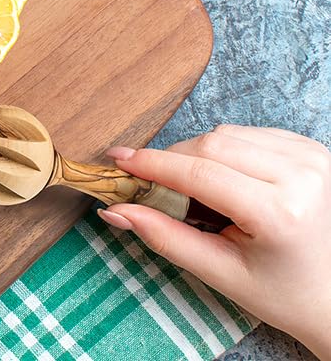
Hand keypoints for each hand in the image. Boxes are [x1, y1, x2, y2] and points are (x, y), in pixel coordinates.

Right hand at [98, 125, 330, 358]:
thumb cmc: (284, 293)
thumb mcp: (221, 273)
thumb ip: (165, 237)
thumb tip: (116, 211)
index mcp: (281, 212)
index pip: (199, 172)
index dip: (152, 164)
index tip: (118, 160)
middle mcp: (303, 175)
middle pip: (210, 143)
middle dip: (170, 159)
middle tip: (147, 182)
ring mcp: (313, 157)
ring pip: (227, 133)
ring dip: (196, 154)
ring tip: (193, 189)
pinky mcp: (313, 149)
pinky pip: (249, 133)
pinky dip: (224, 150)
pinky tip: (224, 178)